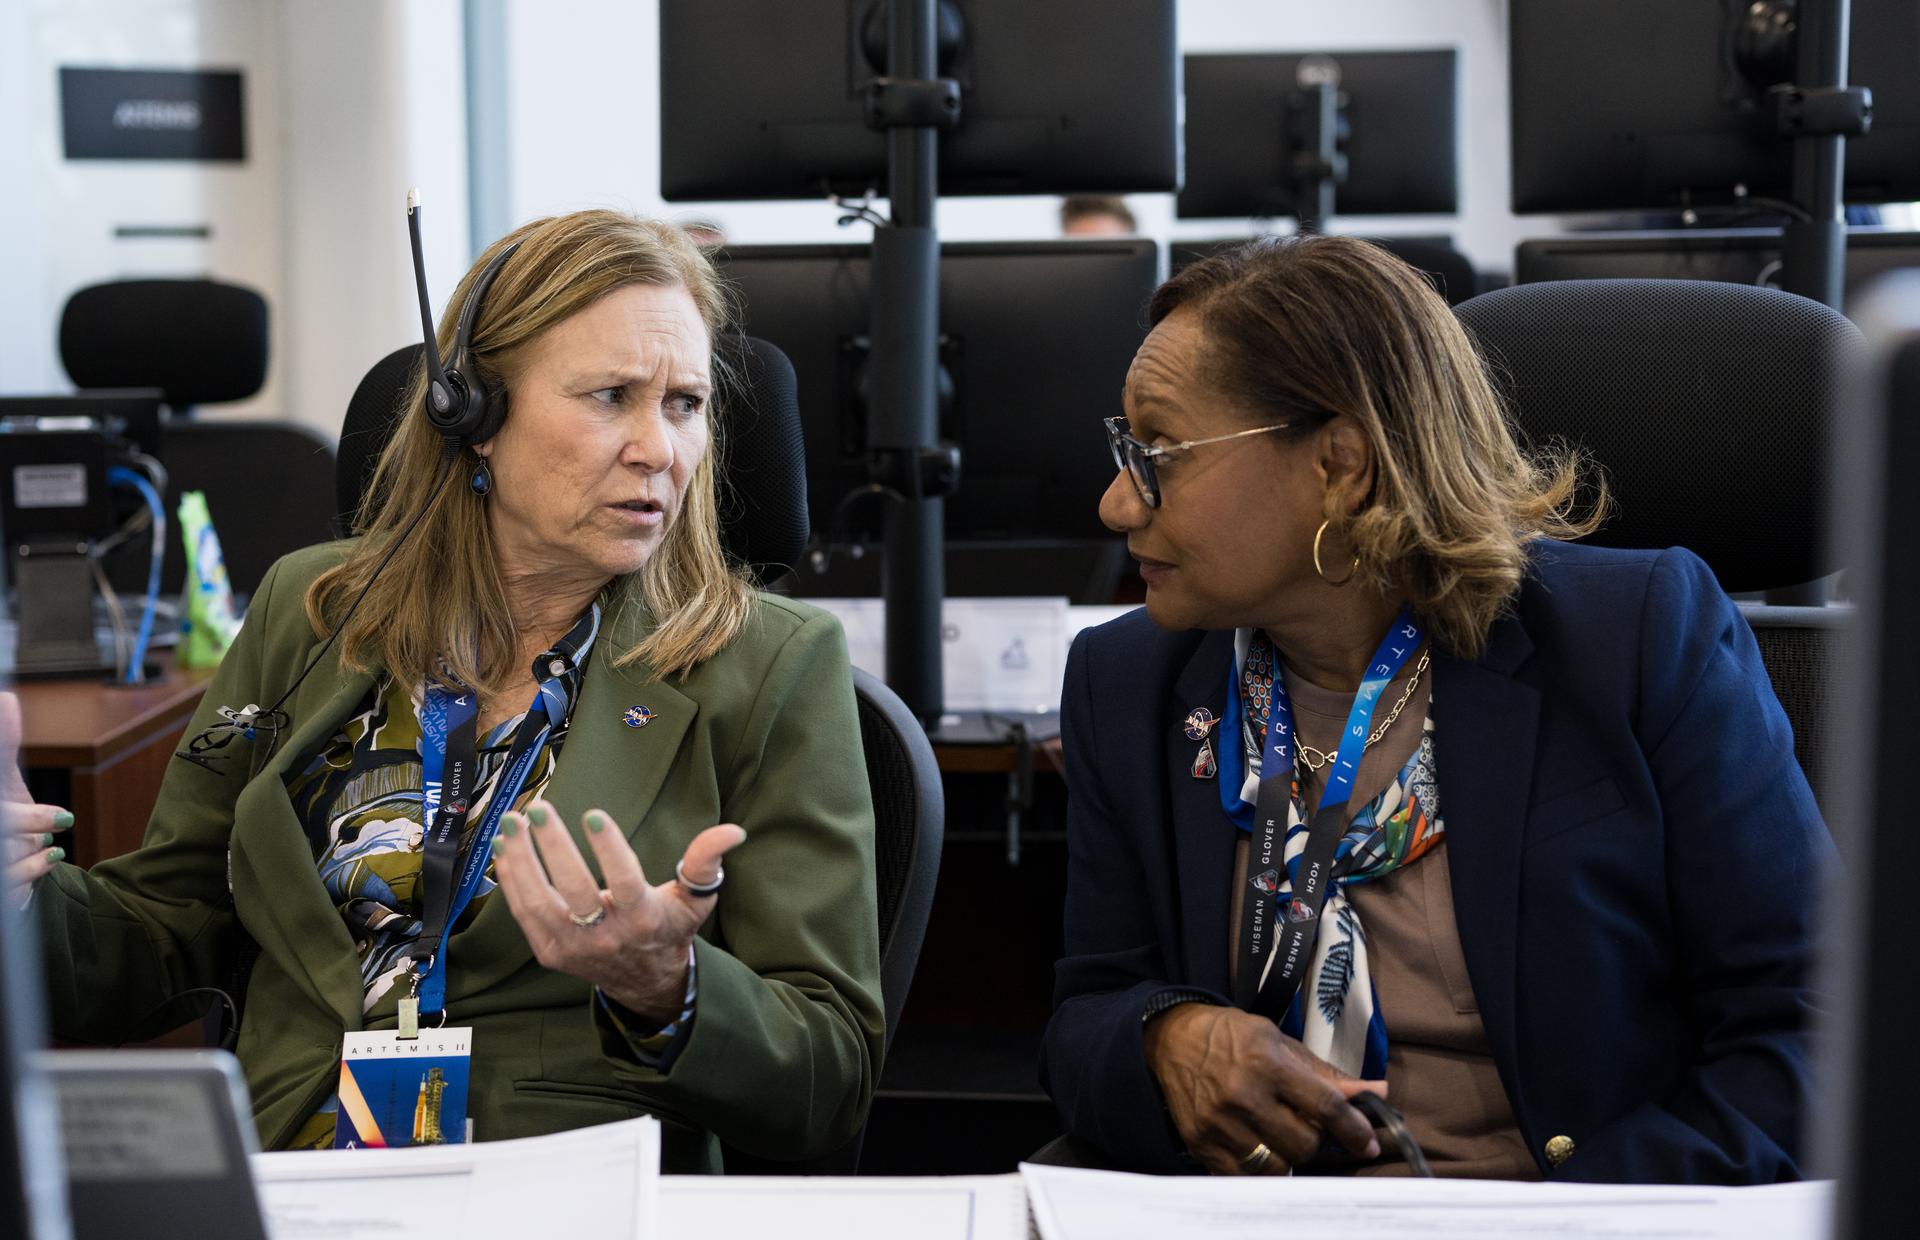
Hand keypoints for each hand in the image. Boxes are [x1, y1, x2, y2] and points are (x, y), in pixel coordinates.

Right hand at [0, 693, 68, 906]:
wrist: (12, 873)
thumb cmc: (7, 820)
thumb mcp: (5, 782)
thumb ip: (3, 744)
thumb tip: (6, 699)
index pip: (4, 801)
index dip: (28, 816)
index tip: (57, 814)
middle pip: (5, 829)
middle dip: (30, 822)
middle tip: (58, 819)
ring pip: (10, 855)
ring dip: (34, 847)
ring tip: (40, 841)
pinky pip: (17, 879)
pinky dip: (39, 865)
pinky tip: (48, 858)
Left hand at [489, 797, 744, 1023]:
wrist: (644, 981)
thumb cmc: (668, 929)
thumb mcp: (695, 899)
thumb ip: (706, 862)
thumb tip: (732, 831)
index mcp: (643, 919)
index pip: (623, 880)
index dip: (608, 847)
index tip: (592, 813)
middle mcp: (606, 936)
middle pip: (573, 890)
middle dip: (553, 847)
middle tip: (539, 810)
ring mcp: (574, 947)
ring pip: (539, 902)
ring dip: (521, 861)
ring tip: (512, 823)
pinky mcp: (550, 953)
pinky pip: (524, 914)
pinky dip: (512, 881)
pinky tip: (505, 849)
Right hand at [1143, 1001, 1385, 1174]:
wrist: (1171, 1038)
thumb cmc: (1232, 1036)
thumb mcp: (1280, 1042)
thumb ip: (1326, 1073)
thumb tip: (1376, 1093)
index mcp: (1268, 1062)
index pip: (1325, 1106)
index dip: (1353, 1130)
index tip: (1367, 1144)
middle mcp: (1244, 1095)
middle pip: (1304, 1144)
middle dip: (1315, 1140)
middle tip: (1307, 1126)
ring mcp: (1220, 1123)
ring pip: (1277, 1166)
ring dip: (1288, 1157)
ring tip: (1281, 1137)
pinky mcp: (1201, 1143)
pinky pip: (1244, 1177)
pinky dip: (1259, 1169)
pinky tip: (1259, 1148)